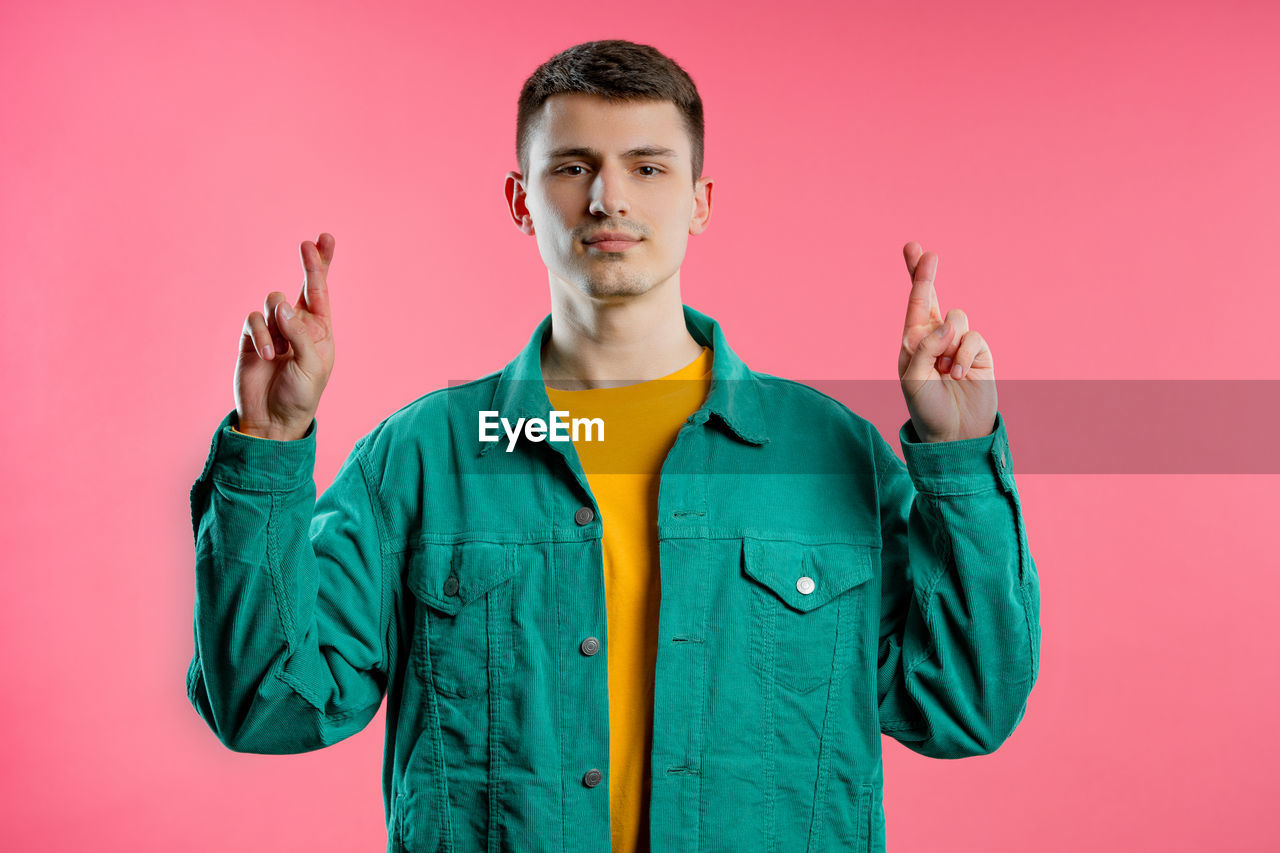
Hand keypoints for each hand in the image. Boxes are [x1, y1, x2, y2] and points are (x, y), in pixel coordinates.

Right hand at [233, 233, 335, 439]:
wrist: (273, 420)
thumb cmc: (300, 395)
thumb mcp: (311, 366)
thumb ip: (299, 334)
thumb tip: (281, 305)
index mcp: (319, 330)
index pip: (320, 291)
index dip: (321, 264)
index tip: (324, 238)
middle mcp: (297, 325)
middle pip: (299, 285)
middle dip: (307, 264)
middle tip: (307, 244)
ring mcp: (273, 330)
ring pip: (272, 301)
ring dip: (277, 323)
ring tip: (279, 352)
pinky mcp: (250, 338)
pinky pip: (253, 320)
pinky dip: (260, 336)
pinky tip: (266, 356)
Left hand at [897, 241, 996, 442]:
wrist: (954, 434)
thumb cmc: (926, 409)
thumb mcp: (914, 379)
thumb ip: (924, 348)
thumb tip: (947, 323)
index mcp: (913, 342)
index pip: (915, 304)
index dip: (916, 276)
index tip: (914, 248)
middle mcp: (934, 338)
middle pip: (934, 298)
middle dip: (927, 274)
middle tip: (927, 253)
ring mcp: (958, 344)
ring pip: (957, 318)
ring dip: (949, 342)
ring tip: (944, 369)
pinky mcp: (979, 353)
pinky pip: (972, 337)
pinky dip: (963, 353)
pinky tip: (958, 373)